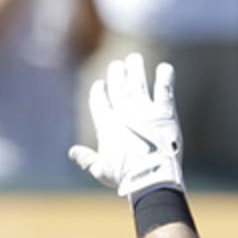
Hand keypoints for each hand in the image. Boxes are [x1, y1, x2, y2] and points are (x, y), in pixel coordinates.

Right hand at [69, 53, 182, 199]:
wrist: (152, 178)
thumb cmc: (126, 178)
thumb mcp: (102, 170)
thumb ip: (87, 160)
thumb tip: (72, 152)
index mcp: (107, 124)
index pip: (99, 101)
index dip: (99, 91)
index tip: (100, 85)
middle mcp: (124, 112)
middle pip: (118, 86)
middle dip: (117, 73)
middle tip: (118, 64)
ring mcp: (144, 110)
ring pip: (138, 82)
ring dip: (136, 69)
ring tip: (135, 59)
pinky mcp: (165, 112)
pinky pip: (164, 89)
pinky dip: (165, 76)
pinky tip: (165, 68)